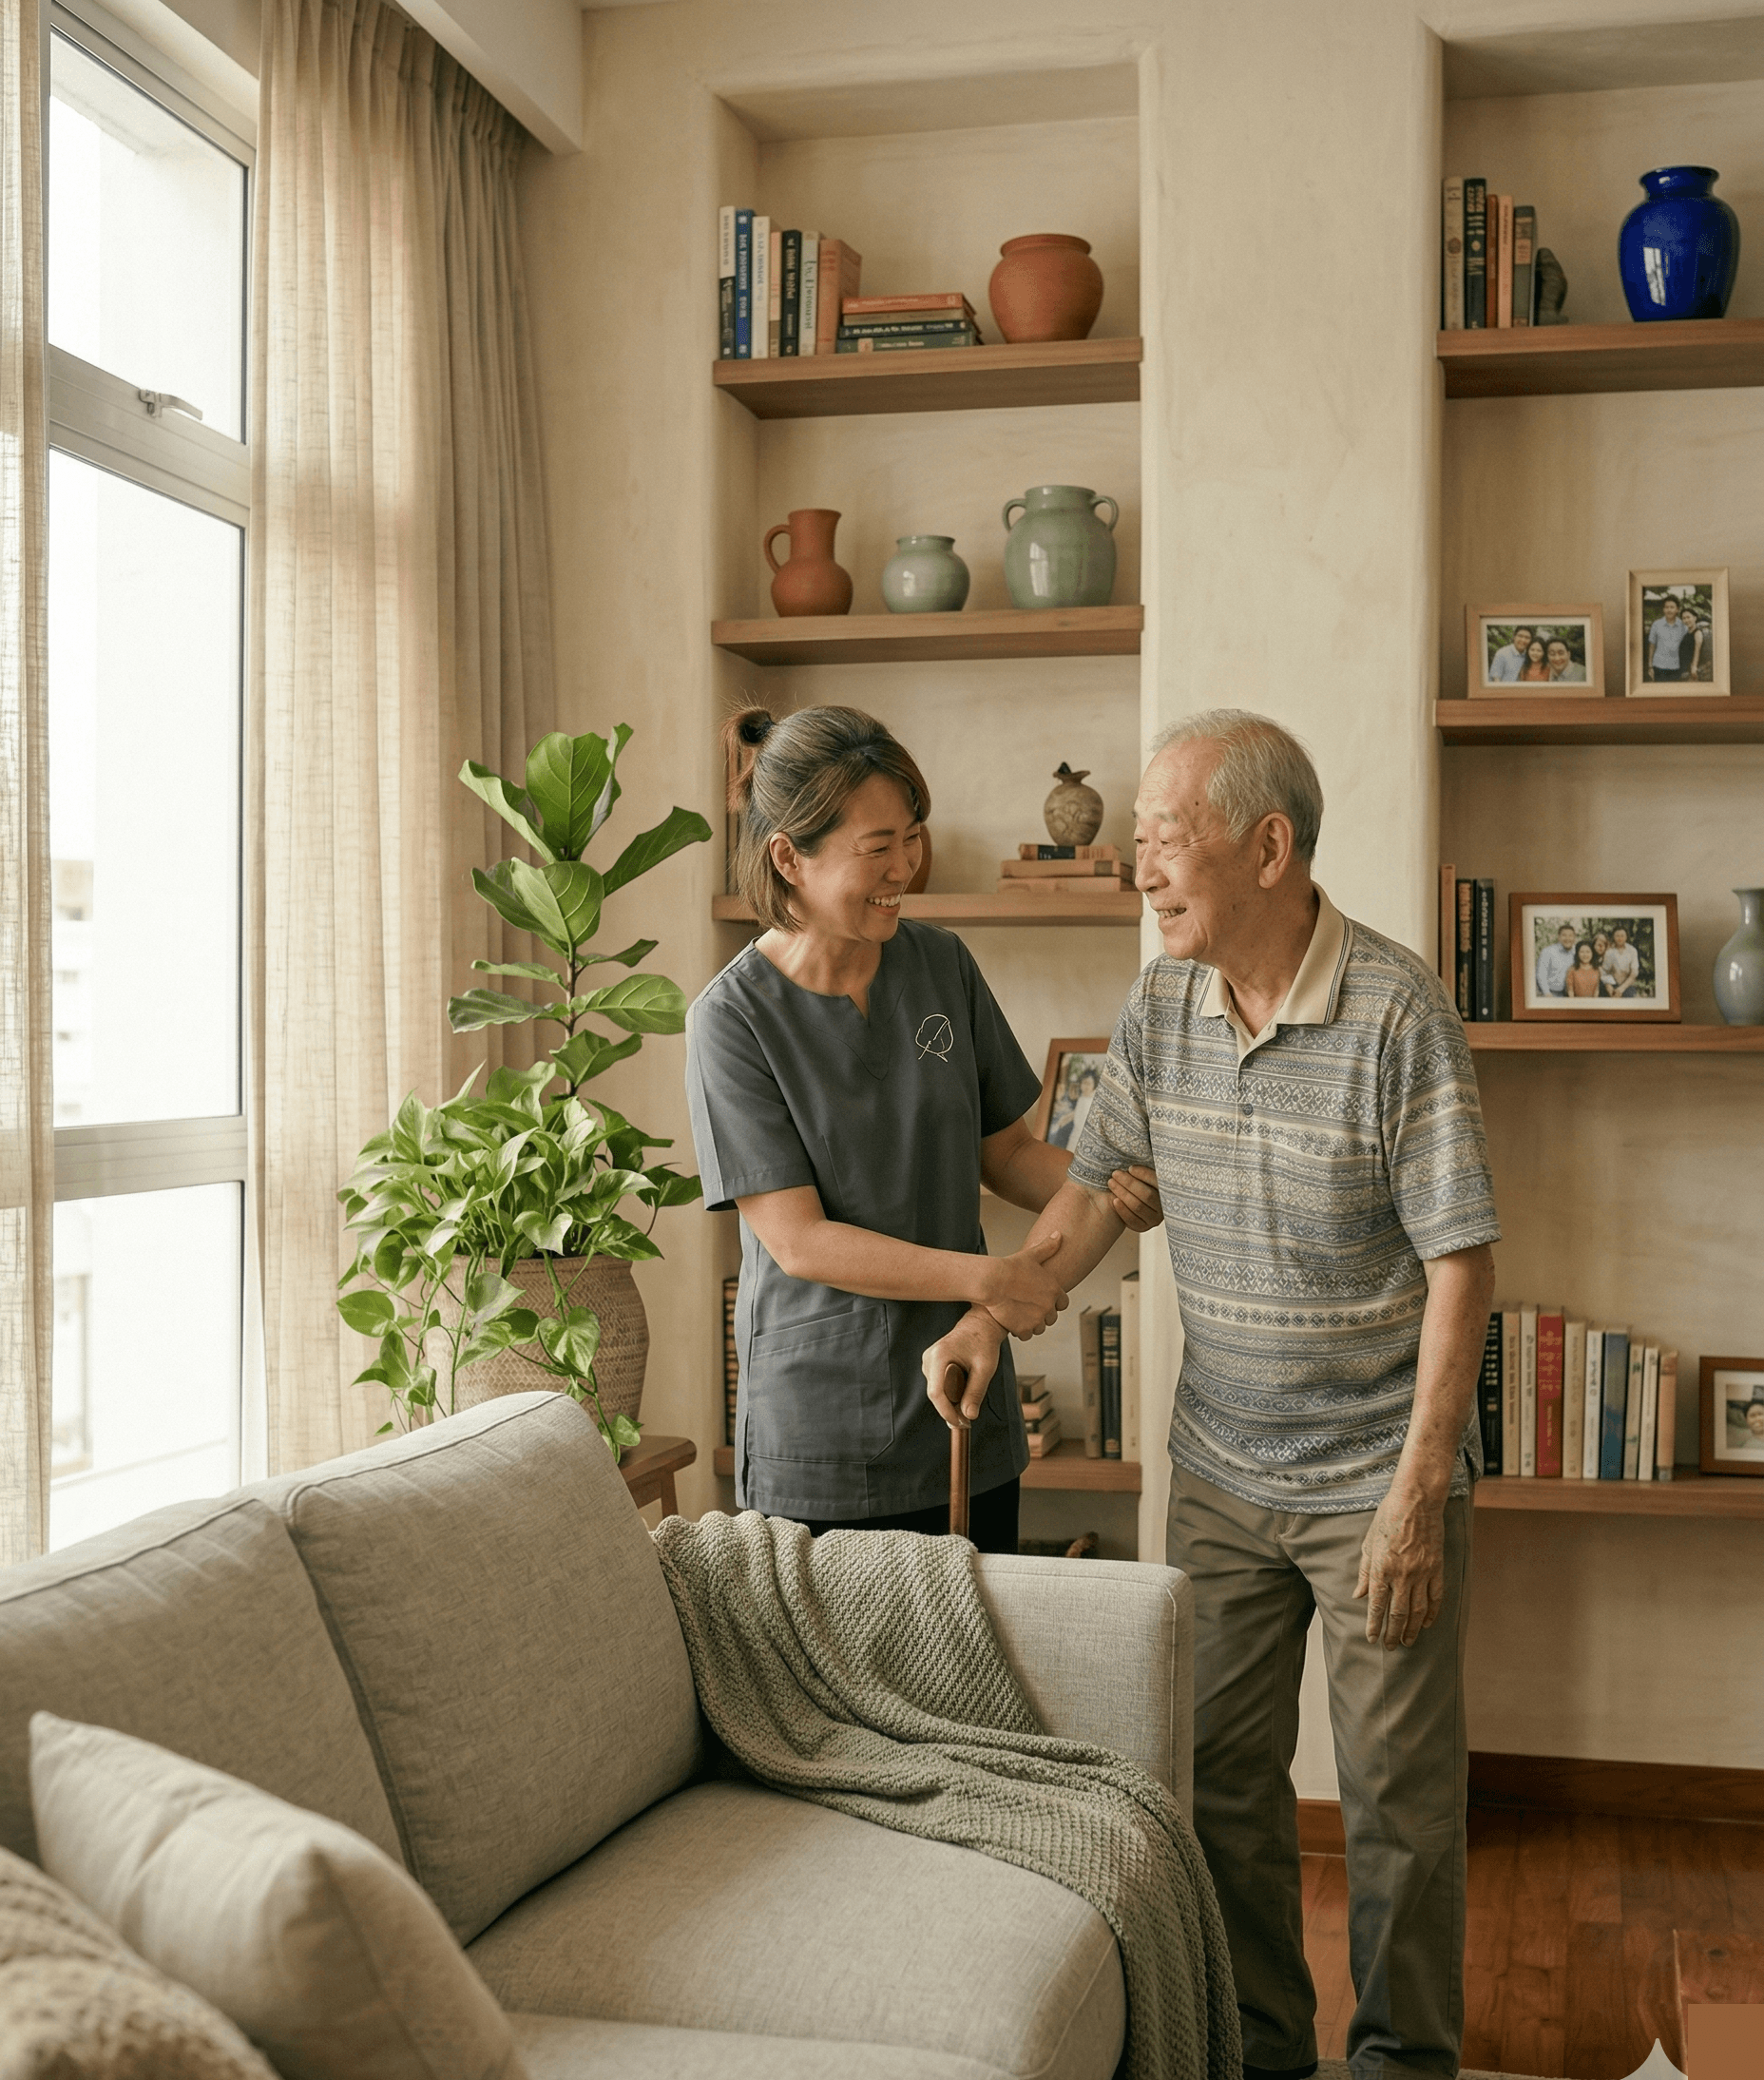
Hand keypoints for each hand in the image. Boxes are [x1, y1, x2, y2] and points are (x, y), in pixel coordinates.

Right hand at [923, 1307, 1006, 1427]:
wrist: (981, 1324)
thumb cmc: (984, 1342)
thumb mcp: (985, 1368)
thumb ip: (976, 1392)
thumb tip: (969, 1415)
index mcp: (939, 1356)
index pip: (936, 1393)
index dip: (946, 1412)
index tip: (960, 1423)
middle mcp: (929, 1358)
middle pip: (935, 1394)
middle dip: (950, 1409)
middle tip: (968, 1420)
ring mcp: (928, 1361)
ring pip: (936, 1391)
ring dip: (951, 1401)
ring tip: (969, 1401)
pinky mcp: (932, 1364)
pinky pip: (938, 1385)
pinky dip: (949, 1393)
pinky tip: (962, 1392)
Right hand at [979, 1231, 1067, 1330]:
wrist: (992, 1280)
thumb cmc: (1009, 1266)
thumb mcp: (1031, 1255)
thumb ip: (1047, 1247)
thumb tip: (1058, 1235)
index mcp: (1054, 1290)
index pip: (1063, 1303)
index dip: (1053, 1302)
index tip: (1042, 1299)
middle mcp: (1049, 1306)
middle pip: (1051, 1317)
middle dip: (1041, 1313)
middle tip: (1027, 1307)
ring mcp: (1037, 1319)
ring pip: (1040, 1327)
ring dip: (1032, 1323)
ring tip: (1019, 1314)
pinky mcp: (1023, 1329)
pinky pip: (1027, 1335)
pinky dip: (1021, 1331)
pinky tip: (1013, 1321)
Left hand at [1107, 1165, 1162, 1232]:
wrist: (1135, 1204)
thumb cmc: (1140, 1185)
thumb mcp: (1146, 1178)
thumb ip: (1144, 1172)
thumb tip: (1135, 1163)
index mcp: (1168, 1192)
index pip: (1158, 1182)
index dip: (1144, 1174)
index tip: (1130, 1168)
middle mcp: (1164, 1207)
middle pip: (1146, 1194)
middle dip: (1129, 1183)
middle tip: (1115, 1173)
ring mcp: (1155, 1219)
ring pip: (1137, 1206)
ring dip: (1122, 1193)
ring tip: (1111, 1183)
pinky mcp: (1144, 1227)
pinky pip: (1132, 1219)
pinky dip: (1122, 1209)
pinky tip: (1114, 1200)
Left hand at [1354, 1487, 1445, 1647]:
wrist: (1416, 1502)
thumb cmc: (1388, 1518)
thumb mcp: (1369, 1542)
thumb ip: (1364, 1571)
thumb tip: (1358, 1595)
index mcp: (1381, 1568)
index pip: (1377, 1605)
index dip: (1374, 1625)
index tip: (1372, 1638)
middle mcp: (1402, 1575)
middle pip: (1398, 1613)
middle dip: (1393, 1633)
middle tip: (1389, 1647)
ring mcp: (1422, 1573)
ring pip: (1418, 1610)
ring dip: (1413, 1629)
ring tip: (1408, 1642)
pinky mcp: (1437, 1568)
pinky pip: (1436, 1597)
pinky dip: (1433, 1613)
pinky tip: (1428, 1623)